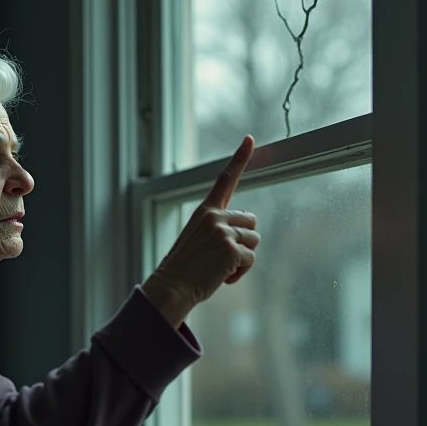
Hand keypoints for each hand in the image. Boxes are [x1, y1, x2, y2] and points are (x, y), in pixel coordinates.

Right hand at [142, 136, 259, 324]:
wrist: (172, 286)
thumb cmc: (185, 268)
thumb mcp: (198, 239)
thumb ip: (219, 229)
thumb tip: (247, 232)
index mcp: (205, 211)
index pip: (224, 179)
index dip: (239, 158)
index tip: (250, 138)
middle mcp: (215, 216)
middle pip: (251, 221)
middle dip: (244, 240)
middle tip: (223, 256)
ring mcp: (223, 232)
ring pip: (254, 241)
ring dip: (243, 258)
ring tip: (220, 268)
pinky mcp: (231, 249)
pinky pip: (251, 259)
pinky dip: (241, 272)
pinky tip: (222, 277)